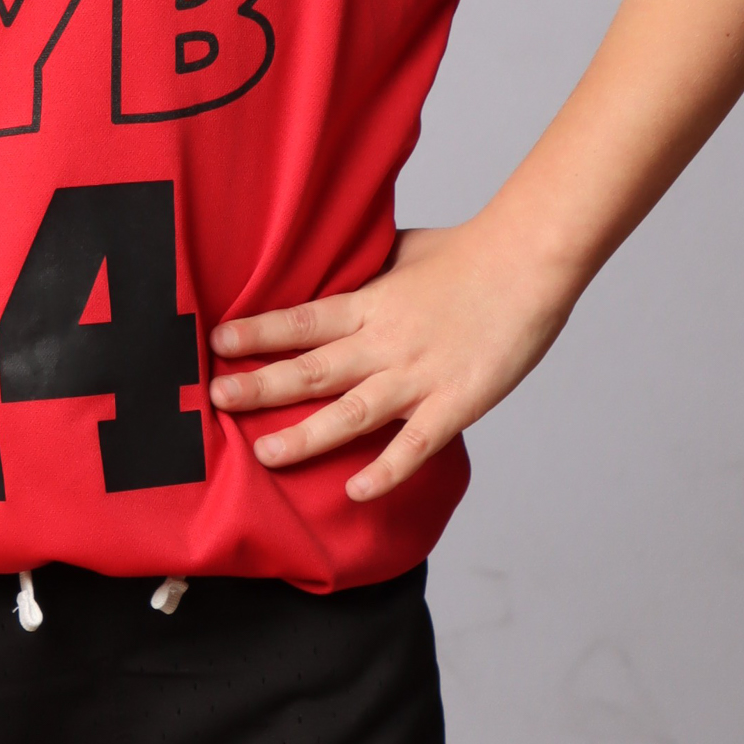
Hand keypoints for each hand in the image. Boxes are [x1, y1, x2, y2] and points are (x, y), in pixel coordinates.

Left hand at [208, 223, 575, 501]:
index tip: (217, 345)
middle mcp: (385, 342)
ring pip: (350, 412)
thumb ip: (368, 272)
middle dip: (260, 387)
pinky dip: (385, 469)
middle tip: (215, 401)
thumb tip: (338, 271)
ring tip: (264, 452)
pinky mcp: (456, 401)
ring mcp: (419, 375)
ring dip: (305, 435)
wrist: (529, 259)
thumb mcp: (402, 251)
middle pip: (311, 369)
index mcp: (370, 304)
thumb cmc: (470, 251)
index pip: (301, 321)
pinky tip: (356, 491)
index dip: (257, 333)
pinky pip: (415, 443)